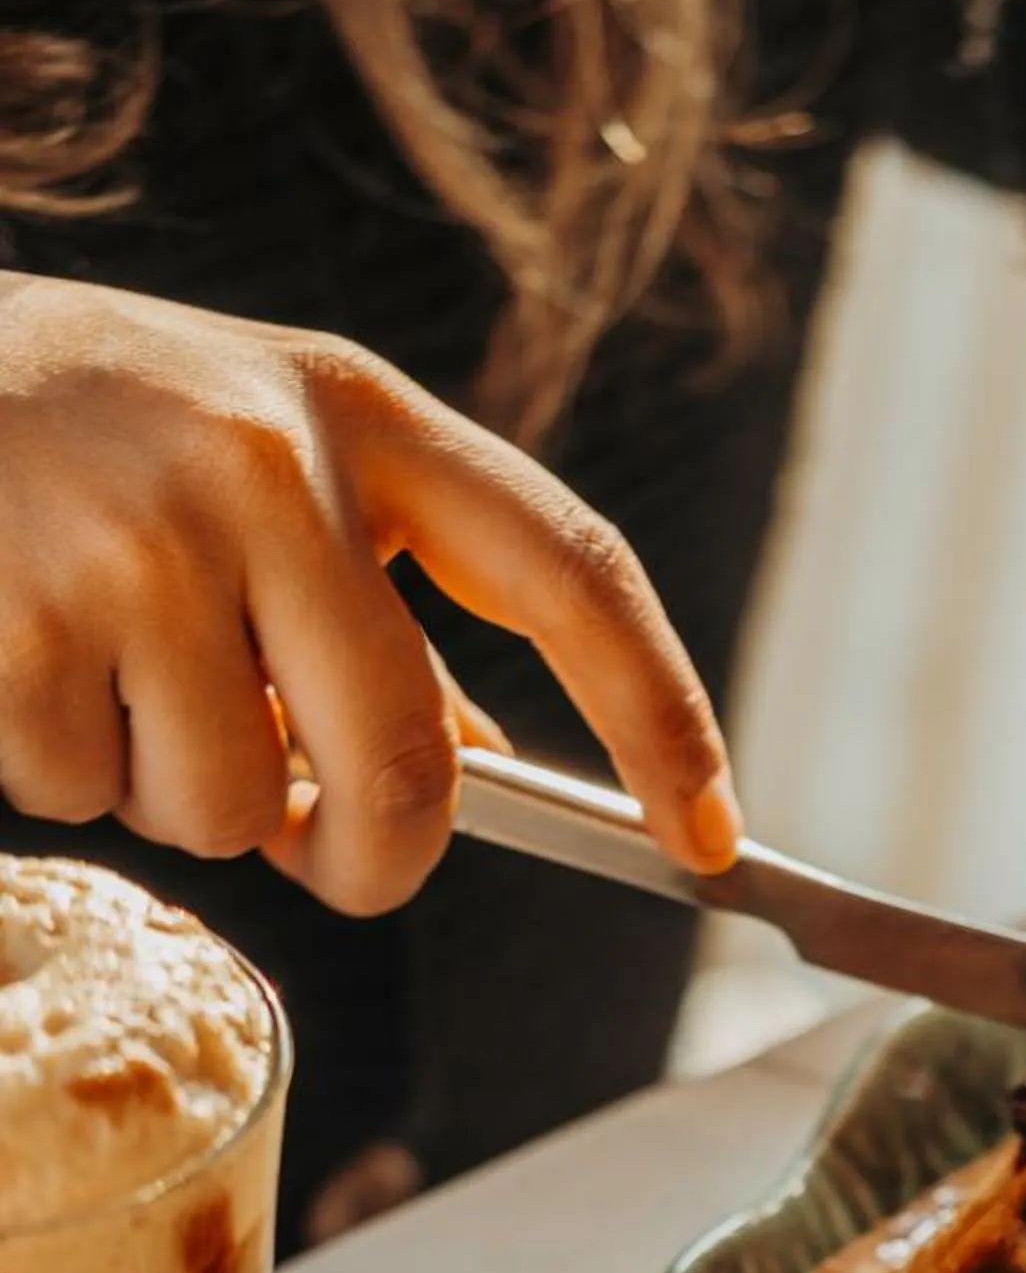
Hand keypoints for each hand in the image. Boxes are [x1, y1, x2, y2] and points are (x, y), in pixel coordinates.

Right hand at [0, 277, 741, 914]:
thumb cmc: (85, 438)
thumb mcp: (258, 467)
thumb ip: (372, 601)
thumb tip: (483, 764)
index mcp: (360, 413)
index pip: (574, 573)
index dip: (662, 717)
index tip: (708, 836)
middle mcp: (264, 459)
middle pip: (410, 762)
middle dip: (376, 859)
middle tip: (324, 855)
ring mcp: (136, 535)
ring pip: (237, 807)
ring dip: (180, 800)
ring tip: (107, 678)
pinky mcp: (14, 613)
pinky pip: (89, 795)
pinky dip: (59, 773)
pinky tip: (22, 661)